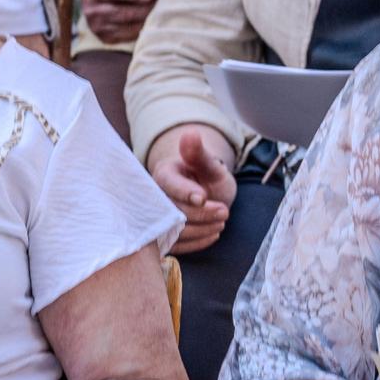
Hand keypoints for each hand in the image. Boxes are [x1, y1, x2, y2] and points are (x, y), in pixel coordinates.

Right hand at [77, 0, 154, 44]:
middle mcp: (91, 11)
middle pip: (124, 13)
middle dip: (146, 9)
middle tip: (162, 5)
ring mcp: (97, 27)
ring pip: (128, 26)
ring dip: (147, 20)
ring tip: (160, 15)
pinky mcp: (105, 38)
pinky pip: (129, 36)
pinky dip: (142, 30)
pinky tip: (151, 23)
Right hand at [146, 123, 237, 253]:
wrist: (206, 193)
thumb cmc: (207, 176)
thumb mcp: (210, 164)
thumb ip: (200, 154)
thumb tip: (190, 134)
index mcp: (163, 174)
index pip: (169, 184)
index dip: (186, 192)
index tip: (203, 197)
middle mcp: (155, 197)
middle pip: (172, 210)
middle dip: (201, 214)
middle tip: (225, 212)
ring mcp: (157, 219)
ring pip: (174, 231)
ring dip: (201, 229)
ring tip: (222, 222)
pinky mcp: (164, 237)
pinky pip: (176, 246)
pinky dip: (197, 243)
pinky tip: (214, 234)